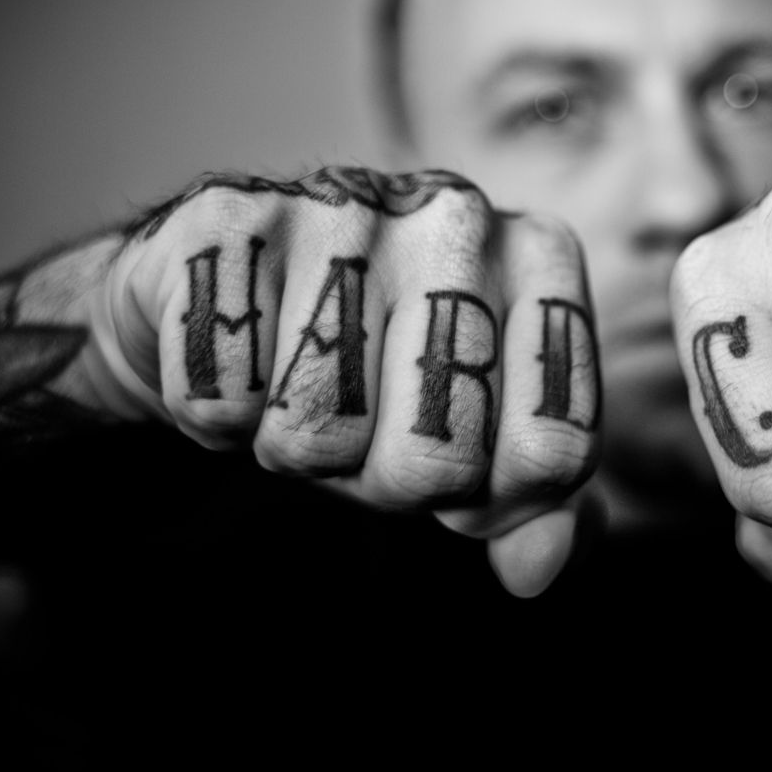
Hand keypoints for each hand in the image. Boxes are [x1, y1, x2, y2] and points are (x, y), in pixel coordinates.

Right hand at [91, 167, 601, 596]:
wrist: (223, 294)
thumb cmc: (372, 371)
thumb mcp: (473, 440)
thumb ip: (531, 504)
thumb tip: (541, 565)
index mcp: (542, 260)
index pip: (553, 451)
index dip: (490, 495)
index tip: (457, 455)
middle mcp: (460, 216)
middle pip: (437, 459)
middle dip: (385, 478)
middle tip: (362, 422)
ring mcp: (346, 206)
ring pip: (318, 432)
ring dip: (294, 450)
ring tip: (296, 387)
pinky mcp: (230, 217)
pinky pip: (224, 400)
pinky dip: (218, 416)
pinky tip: (240, 360)